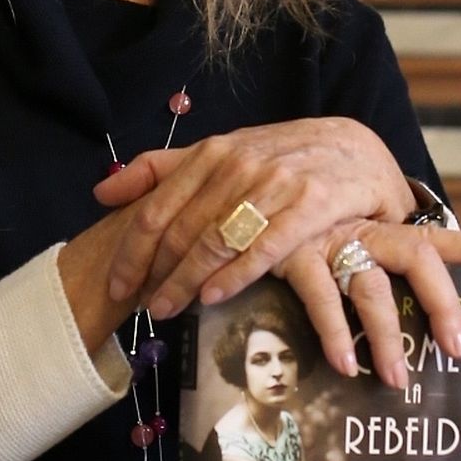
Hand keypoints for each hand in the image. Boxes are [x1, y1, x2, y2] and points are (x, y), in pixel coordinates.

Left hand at [91, 120, 413, 316]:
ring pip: (217, 239)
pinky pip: (266, 244)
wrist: (358, 148)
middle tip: (139, 309)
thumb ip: (164, 171)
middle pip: (182, 229)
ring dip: (186, 280)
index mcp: (213, 153)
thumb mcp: (223, 154)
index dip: (132, 251)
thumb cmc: (284, 157)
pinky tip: (214, 297)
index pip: (157, 207)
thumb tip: (102, 193)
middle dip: (155, 274)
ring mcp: (276, 183)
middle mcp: (240, 165)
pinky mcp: (313, 204)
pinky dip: (236, 272)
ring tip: (166, 312)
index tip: (116, 285)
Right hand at [273, 219, 460, 385]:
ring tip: (399, 380)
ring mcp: (329, 240)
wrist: (242, 187)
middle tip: (457, 349)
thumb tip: (398, 307)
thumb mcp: (339, 230)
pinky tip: (344, 364)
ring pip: (372, 288)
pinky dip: (334, 333)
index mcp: (379, 225)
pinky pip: (320, 297)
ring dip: (388, 336)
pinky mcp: (293, 253)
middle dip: (441, 304)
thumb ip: (369, 259)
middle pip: (416, 258)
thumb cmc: (299, 221)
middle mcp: (361, 229)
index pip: (436, 236)